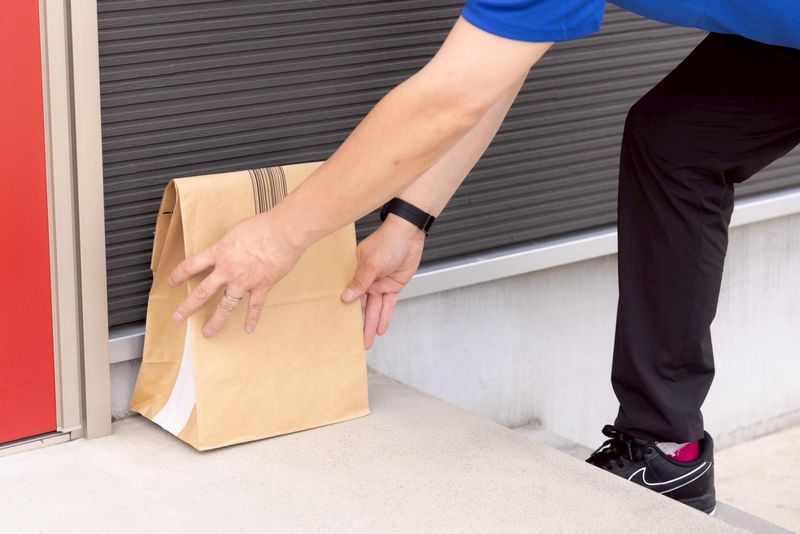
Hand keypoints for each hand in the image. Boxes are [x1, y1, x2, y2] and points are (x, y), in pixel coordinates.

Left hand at [168, 212, 303, 336]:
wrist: (282, 232)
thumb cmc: (262, 226)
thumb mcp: (236, 231)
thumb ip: (229, 244)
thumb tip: (230, 249)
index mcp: (219, 253)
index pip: (191, 266)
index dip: (179, 274)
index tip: (171, 281)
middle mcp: (227, 270)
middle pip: (202, 292)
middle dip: (187, 307)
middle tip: (178, 317)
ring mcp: (244, 282)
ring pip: (226, 306)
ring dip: (215, 321)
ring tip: (208, 332)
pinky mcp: (262, 287)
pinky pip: (255, 307)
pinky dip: (252, 319)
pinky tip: (248, 329)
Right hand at [341, 215, 424, 348]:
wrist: (409, 235)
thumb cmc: (387, 242)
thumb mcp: (371, 263)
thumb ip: (360, 282)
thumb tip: (345, 297)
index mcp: (355, 271)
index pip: (347, 293)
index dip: (343, 309)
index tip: (337, 325)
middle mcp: (366, 280)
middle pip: (360, 306)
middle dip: (357, 323)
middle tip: (353, 340)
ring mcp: (379, 284)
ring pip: (374, 309)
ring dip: (370, 324)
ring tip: (366, 341)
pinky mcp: (393, 286)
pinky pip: (387, 306)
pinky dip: (384, 317)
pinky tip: (380, 330)